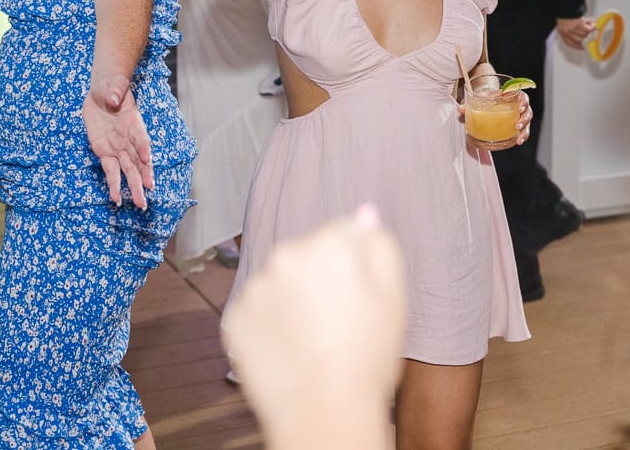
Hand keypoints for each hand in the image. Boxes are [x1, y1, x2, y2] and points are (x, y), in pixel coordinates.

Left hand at [81, 73, 154, 208]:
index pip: (140, 137)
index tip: (147, 158)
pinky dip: (114, 184)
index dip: (143, 147)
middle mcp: (129, 139)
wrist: (102, 93)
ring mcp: (118, 148)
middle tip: (147, 194)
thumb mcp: (112, 85)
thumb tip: (113, 98)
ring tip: (140, 204)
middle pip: (138, 160)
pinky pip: (111, 171)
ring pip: (128, 170)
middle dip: (143, 177)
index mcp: (134, 122)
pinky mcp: (105, 152)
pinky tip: (116, 198)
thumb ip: (115, 91)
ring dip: (133, 186)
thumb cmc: (111, 87)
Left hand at [222, 205, 405, 446]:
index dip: (355, 267)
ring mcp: (254, 289)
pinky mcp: (234, 319)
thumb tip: (364, 214)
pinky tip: (291, 349)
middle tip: (338, 322)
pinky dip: (270, 324)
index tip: (359, 299)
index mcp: (326, 244)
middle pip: (308, 255)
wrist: (324, 416)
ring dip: (293, 299)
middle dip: (320, 278)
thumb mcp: (395, 296)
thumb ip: (380, 245)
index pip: (343, 235)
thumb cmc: (366, 359)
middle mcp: (283, 256)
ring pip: (280, 282)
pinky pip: (257, 310)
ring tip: (314, 340)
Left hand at [456, 90, 532, 145]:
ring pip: (527, 123)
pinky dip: (522, 137)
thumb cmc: (490, 97)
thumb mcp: (483, 97)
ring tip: (519, 138)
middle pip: (528, 111)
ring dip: (524, 131)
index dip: (524, 102)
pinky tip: (518, 141)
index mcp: (513, 95)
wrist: (492, 100)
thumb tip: (461, 109)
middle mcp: (519, 106)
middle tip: (518, 125)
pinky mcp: (518, 126)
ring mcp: (519, 116)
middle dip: (524, 119)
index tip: (519, 108)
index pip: (523, 97)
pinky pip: (524, 131)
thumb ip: (471, 102)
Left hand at [556, 15, 595, 49]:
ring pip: (584, 34)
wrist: (564, 6)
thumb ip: (567, 27)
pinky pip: (588, 29)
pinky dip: (591, 27)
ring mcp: (574, 29)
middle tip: (590, 38)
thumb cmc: (563, 13)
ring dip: (589, 31)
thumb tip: (577, 29)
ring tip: (592, 27)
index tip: (581, 47)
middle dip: (585, 39)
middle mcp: (568, 32)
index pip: (569, 42)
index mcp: (562, 31)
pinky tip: (593, 25)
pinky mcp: (579, 25)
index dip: (575, 46)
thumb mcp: (562, 21)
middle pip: (578, 40)